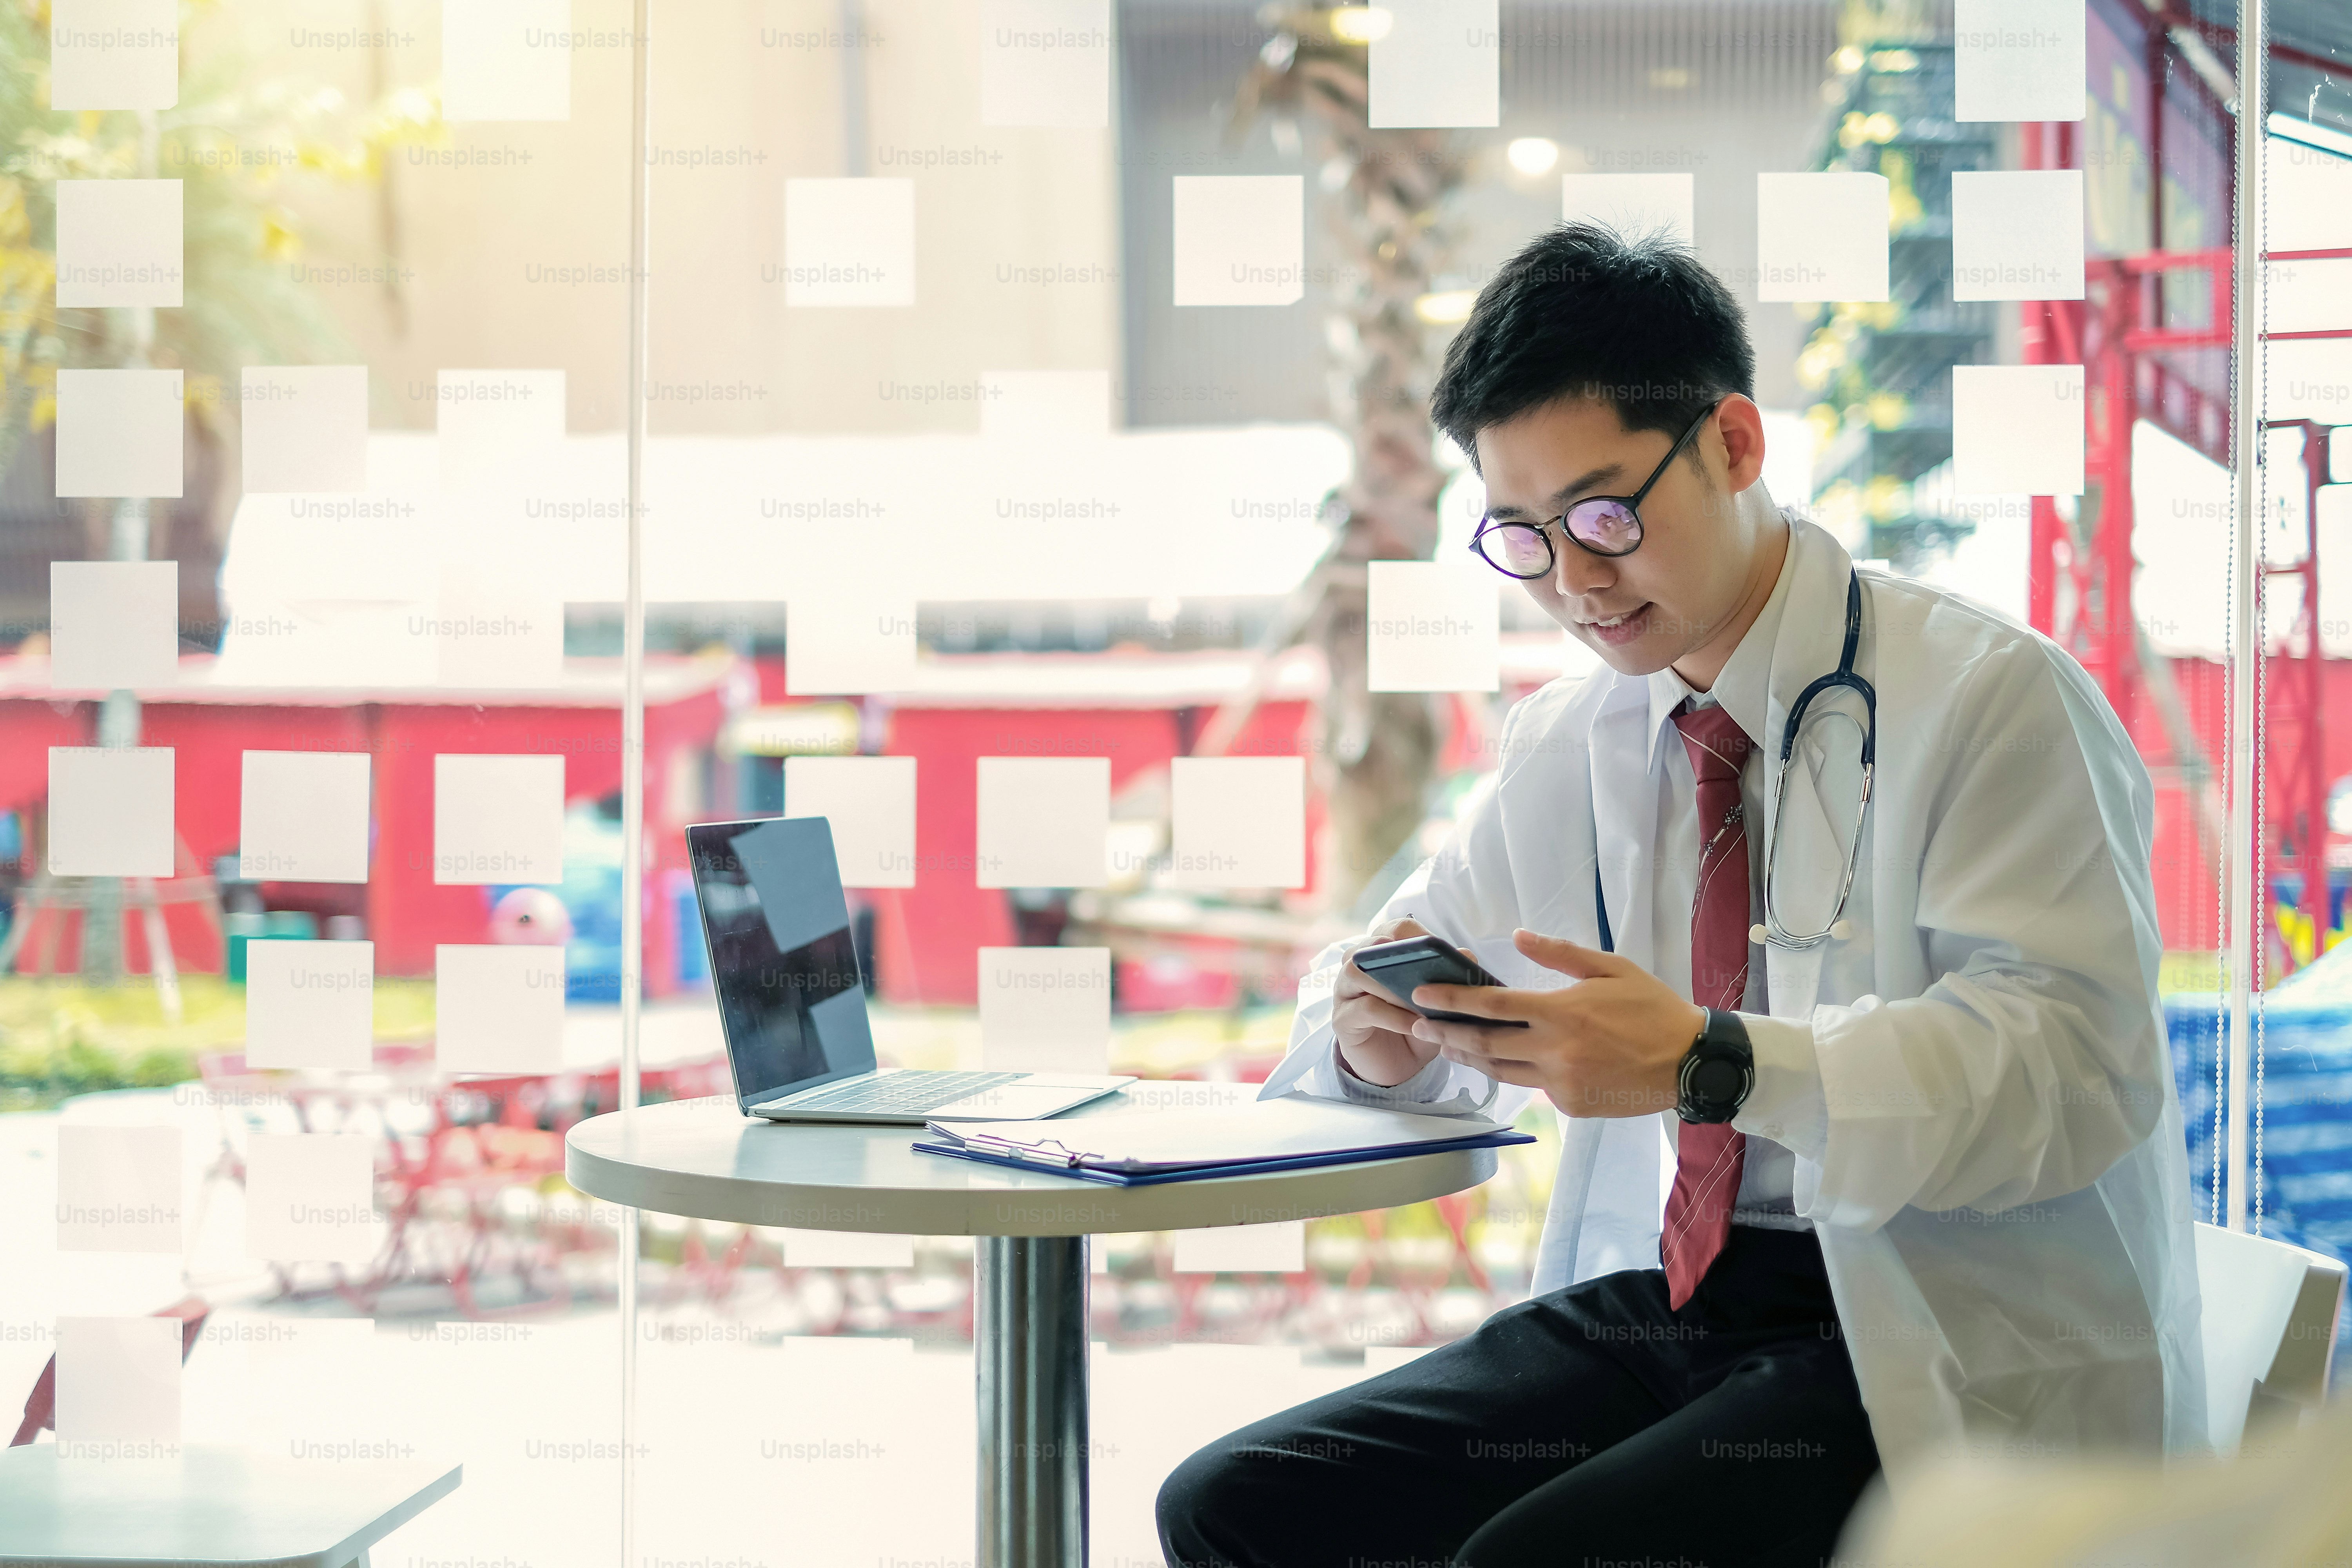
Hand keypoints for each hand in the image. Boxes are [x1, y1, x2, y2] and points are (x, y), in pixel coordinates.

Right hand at [1332, 917, 1440, 1086]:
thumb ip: (1451, 980)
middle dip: (1398, 957)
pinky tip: (1415, 1025)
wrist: (1397, 1067)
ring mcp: (1345, 991)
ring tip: (1419, 1004)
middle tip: (1425, 976)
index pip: (1394, 928)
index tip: (1438, 953)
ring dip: (1392, 986)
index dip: (1416, 937)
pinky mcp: (1342, 1019)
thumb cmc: (1418, 1025)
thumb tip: (1466, 955)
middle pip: (1369, 946)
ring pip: (1356, 971)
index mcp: (1382, 954)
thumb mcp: (1439, 1003)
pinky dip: (1393, 1015)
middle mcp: (1358, 966)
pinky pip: (1364, 1008)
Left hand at [1404, 929, 1707, 1117]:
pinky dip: (1516, 1072)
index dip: (1452, 1000)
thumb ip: (1560, 953)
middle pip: (1484, 1043)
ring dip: (1468, 1056)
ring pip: (1500, 1071)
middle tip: (1417, 1024)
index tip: (1422, 995)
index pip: (1491, 1006)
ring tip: (1445, 1044)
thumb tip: (1518, 936)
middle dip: (1446, 1033)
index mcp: (1562, 1013)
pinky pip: (1533, 1086)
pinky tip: (1504, 1060)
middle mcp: (1554, 1051)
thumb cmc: (1653, 1009)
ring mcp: (1561, 1082)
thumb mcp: (1611, 968)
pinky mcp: (1571, 1104)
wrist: (1692, 1062)